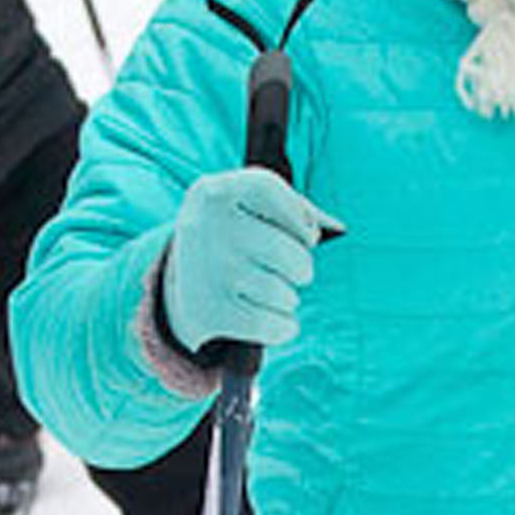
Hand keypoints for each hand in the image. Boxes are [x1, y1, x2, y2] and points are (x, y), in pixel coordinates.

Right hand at [161, 163, 335, 353]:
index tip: (308, 235)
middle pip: (289, 252)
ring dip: (289, 299)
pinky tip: (278, 321)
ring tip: (273, 293)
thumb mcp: (245, 206)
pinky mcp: (209, 313)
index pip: (268, 187)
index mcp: (212, 193)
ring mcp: (206, 272)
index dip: (299, 214)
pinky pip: (272, 325)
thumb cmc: (231, 237)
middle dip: (302, 267)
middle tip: (293, 271)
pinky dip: (284, 327)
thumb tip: (337, 227)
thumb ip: (293, 205)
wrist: (177, 287)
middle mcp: (206, 228)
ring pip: (283, 293)